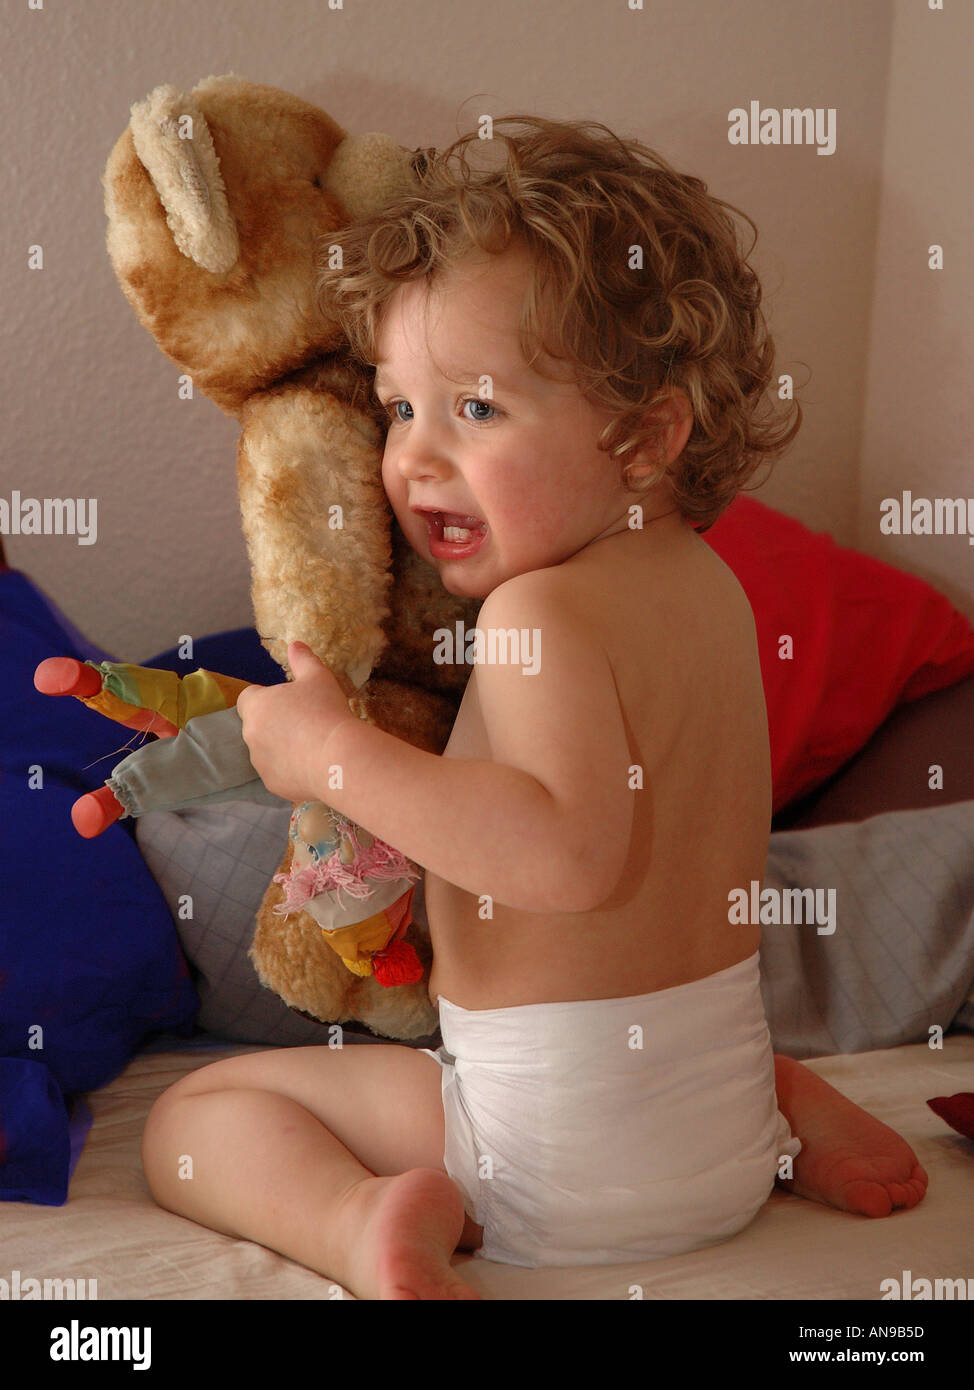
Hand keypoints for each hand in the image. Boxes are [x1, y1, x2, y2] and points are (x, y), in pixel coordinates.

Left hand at [236, 641, 355, 803]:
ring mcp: (260, 763)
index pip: (249, 698)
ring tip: (312, 746)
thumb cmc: (326, 711)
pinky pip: (278, 773)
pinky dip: (290, 770)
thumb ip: (303, 660)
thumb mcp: (318, 678)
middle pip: (257, 725)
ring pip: (266, 751)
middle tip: (306, 723)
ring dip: (281, 748)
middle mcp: (251, 735)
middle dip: (275, 724)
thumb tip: (295, 644)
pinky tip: (313, 765)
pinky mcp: (272, 784)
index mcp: (256, 706)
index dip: (268, 698)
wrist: (337, 758)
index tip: (290, 702)